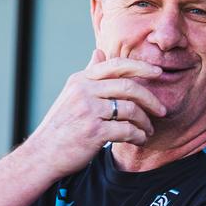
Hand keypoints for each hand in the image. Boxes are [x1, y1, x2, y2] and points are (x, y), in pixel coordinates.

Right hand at [25, 50, 167, 179]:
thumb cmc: (61, 126)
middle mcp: (84, 91)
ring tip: (148, 130)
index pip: (116, 65)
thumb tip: (99, 51)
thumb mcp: (71, 94)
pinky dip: (138, 136)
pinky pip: (127, 130)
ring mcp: (89, 111)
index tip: (158, 71)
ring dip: (145, 122)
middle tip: (162, 110)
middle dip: (151, 99)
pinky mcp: (94, 132)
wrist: (43, 154)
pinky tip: (139, 140)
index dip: (141, 66)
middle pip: (129, 87)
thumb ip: (88, 74)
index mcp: (81, 80)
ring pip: (131, 110)